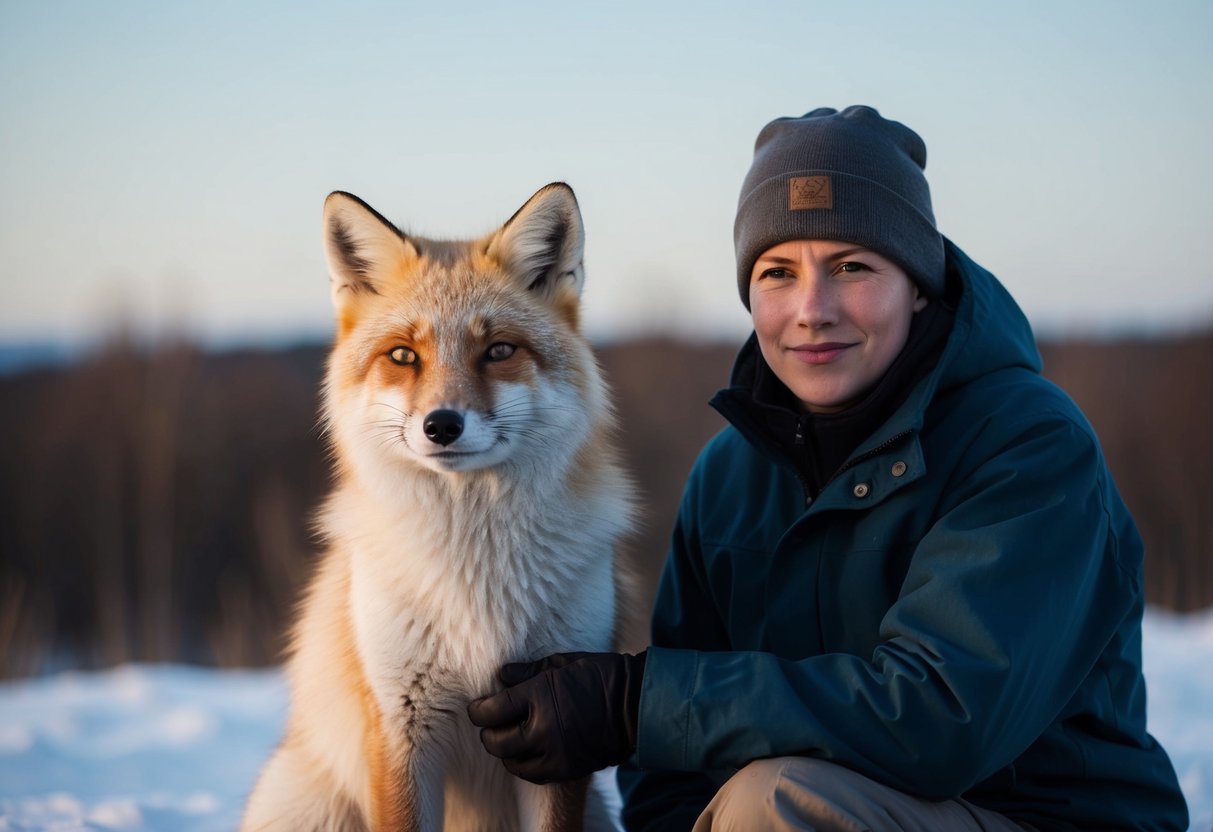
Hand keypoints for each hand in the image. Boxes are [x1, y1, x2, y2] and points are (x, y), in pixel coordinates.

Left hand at [467, 651, 646, 783]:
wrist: (636, 705)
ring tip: (509, 738)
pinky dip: (523, 765)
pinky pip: (532, 774)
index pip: (492, 710)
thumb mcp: (563, 664)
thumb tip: (502, 676)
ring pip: (511, 761)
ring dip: (504, 751)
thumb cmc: (601, 676)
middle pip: (496, 740)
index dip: (478, 710)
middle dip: (487, 732)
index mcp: (539, 696)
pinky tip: (526, 752)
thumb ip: (529, 671)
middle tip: (489, 724)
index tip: (477, 707)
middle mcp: (542, 728)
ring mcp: (555, 752)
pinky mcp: (567, 769)